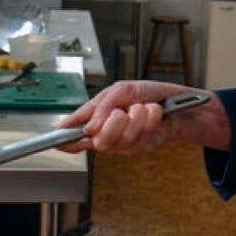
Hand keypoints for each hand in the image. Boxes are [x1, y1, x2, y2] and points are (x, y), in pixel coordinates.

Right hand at [55, 80, 229, 153]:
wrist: (177, 101)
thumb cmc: (147, 93)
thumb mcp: (121, 89)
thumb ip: (101, 105)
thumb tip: (88, 127)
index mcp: (97, 118)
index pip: (75, 134)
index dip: (66, 141)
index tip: (58, 142)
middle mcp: (108, 133)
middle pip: (99, 142)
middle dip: (112, 125)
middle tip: (121, 112)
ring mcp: (125, 142)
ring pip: (123, 140)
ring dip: (137, 117)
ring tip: (143, 107)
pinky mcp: (143, 146)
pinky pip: (143, 137)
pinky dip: (150, 119)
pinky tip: (154, 112)